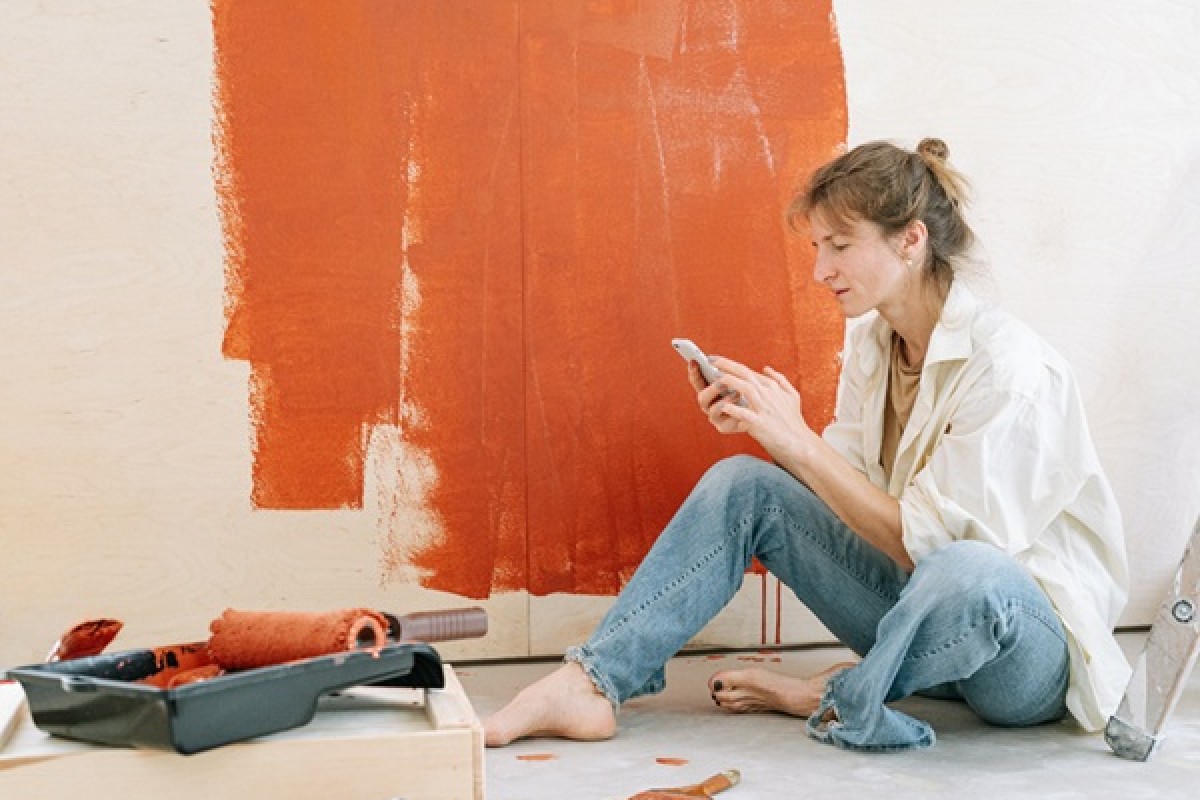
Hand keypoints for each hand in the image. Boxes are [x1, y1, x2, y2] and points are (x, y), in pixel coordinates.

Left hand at [698, 356, 815, 457]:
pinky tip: (724, 406)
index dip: (731, 364)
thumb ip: (780, 380)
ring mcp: (765, 408)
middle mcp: (769, 395)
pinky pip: (746, 414)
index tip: (716, 361)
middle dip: (727, 365)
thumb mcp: (792, 396)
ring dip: (730, 382)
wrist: (799, 443)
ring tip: (716, 379)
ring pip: (746, 389)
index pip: (749, 371)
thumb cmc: (794, 421)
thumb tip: (766, 368)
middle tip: (711, 360)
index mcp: (773, 388)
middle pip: (746, 375)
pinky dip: (735, 409)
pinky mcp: (761, 424)